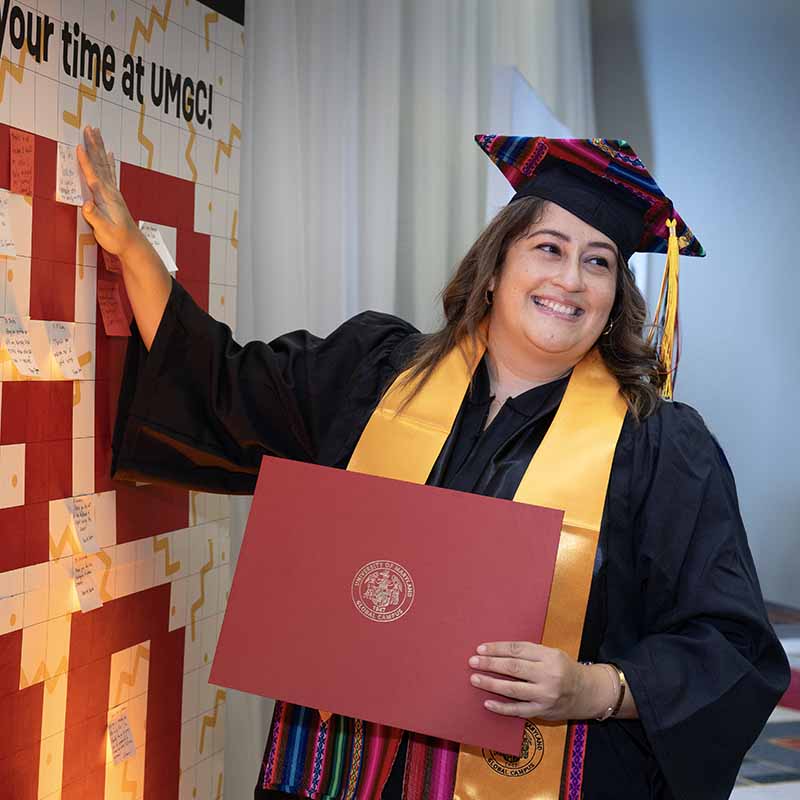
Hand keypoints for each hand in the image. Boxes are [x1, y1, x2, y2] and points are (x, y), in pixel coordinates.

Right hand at [76, 126, 141, 256]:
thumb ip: (95, 217)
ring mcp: (113, 192)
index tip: (80, 146)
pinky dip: (109, 161)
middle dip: (94, 145)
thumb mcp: (104, 231)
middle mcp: (110, 191)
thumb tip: (86, 204)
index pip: (93, 176)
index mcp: (105, 198)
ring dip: (99, 148)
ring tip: (96, 132)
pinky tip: (110, 153)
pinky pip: (110, 173)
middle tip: (89, 128)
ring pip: (105, 165)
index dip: (86, 162)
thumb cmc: (117, 239)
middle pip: (100, 164)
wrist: (132, 244)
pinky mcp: (114, 195)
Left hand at [468, 641, 596, 720]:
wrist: (588, 693)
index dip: (497, 648)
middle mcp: (548, 675)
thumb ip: (529, 653)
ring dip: (491, 684)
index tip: (480, 648)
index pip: (518, 650)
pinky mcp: (543, 712)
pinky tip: (487, 702)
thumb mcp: (552, 654)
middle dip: (490, 664)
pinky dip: (501, 707)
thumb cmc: (564, 669)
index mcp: (549, 656)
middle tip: (473, 662)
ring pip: (513, 689)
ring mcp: (545, 696)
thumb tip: (497, 652)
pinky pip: (518, 710)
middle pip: (513, 668)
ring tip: (475, 679)